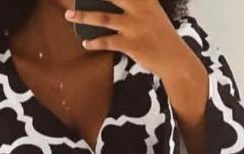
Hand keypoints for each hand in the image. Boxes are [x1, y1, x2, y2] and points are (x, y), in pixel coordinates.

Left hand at [64, 0, 197, 83]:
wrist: (175, 59)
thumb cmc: (159, 36)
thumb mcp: (151, 13)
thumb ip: (135, 6)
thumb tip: (106, 6)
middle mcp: (140, 9)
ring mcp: (135, 27)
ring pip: (103, 18)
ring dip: (83, 16)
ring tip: (69, 15)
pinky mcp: (131, 44)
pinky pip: (107, 42)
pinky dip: (94, 42)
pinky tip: (85, 43)